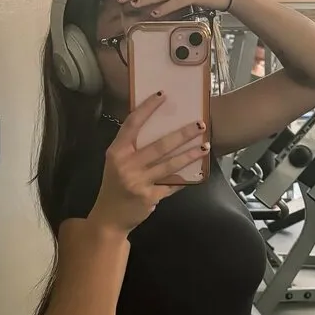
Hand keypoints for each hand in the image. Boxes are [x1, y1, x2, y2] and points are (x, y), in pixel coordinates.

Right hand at [89, 93, 208, 233]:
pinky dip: (184, 178)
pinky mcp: (149, 197)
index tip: (162, 95)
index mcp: (116, 152)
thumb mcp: (116, 164)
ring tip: (205, 146)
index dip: (147, 108)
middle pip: (159, 145)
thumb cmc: (114, 187)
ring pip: (170, 164)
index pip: (132, 124)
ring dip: (190, 155)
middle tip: (200, 125)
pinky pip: (171, 184)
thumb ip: (132, 150)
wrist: (109, 218)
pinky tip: (197, 171)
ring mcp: (138, 182)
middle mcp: (126, 165)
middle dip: (182, 134)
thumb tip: (159, 130)